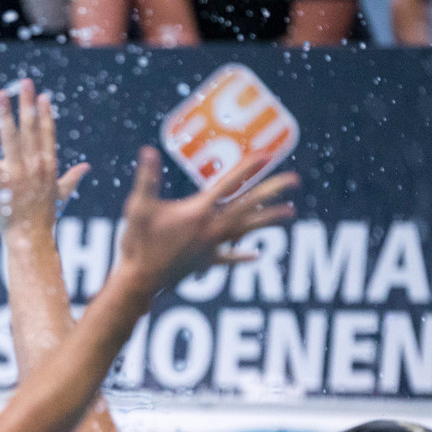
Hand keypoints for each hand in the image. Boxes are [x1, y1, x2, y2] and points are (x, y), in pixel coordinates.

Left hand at [0, 79, 90, 236]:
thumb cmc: (46, 219)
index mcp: (49, 166)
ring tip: (1, 94)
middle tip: (24, 82)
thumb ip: (72, 178)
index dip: (44, 114)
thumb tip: (86, 167)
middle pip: (31, 128)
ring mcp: (18, 172)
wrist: (32, 239)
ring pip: (11, 137)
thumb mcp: (62, 195)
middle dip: (27, 104)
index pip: (47, 134)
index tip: (42, 96)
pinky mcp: (2, 181)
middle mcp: (35, 164)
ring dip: (5, 114)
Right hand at [113, 146, 297, 300]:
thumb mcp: (139, 208)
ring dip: (269, 219)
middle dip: (272, 190)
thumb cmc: (137, 244)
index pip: (228, 184)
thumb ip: (147, 178)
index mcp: (198, 212)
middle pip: (247, 205)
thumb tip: (148, 150)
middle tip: (295, 180)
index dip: (247, 168)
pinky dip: (241, 255)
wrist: (139, 282)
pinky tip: (256, 255)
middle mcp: (211, 228)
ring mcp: (211, 247)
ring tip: (291, 212)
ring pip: (246, 229)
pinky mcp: (205, 262)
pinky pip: (228, 257)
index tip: (266, 155)